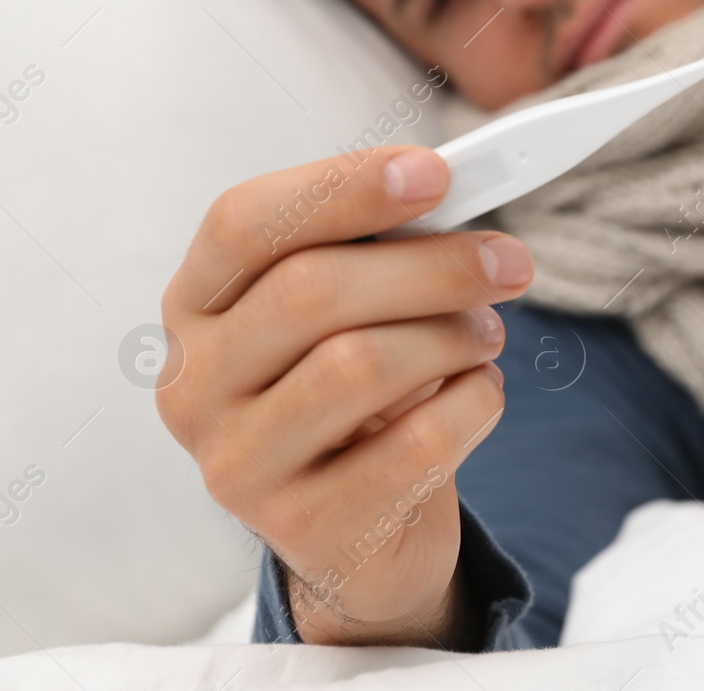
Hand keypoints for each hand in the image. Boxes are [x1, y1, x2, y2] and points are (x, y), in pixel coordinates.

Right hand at [156, 147, 533, 646]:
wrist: (358, 527)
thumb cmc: (359, 384)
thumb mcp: (354, 306)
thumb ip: (381, 244)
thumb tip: (448, 186)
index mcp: (197, 304)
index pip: (244, 222)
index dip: (342, 187)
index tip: (436, 172)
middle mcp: (192, 384)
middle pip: (311, 290)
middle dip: (433, 266)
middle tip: (510, 262)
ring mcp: (236, 464)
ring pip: (359, 365)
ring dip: (452, 337)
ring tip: (488, 335)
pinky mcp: (302, 530)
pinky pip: (414, 446)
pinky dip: (473, 406)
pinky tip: (481, 395)